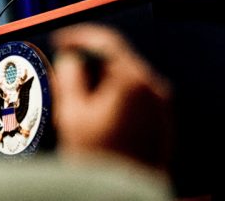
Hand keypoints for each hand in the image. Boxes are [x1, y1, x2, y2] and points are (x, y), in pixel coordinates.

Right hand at [50, 23, 172, 171]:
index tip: (62, 42)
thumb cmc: (100, 159)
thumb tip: (69, 59)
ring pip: (126, 82)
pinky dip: (117, 102)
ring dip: (102, 86)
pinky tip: (99, 122)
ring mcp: (161, 106)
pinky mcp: (162, 122)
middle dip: (89, 68)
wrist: (122, 195)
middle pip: (117, 62)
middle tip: (65, 79)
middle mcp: (153, 88)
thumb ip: (68, 77)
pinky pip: (137, 100)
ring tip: (80, 111)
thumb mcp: (72, 114)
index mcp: (133, 80)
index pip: (105, 42)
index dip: (79, 38)